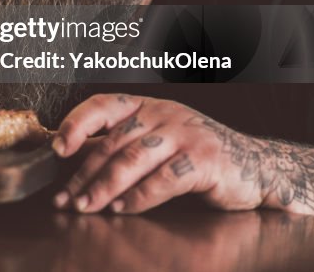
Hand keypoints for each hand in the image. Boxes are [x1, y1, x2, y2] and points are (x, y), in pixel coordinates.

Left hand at [51, 93, 264, 214]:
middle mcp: (163, 113)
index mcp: (146, 105)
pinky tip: (123, 208)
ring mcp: (184, 133)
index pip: (102, 105)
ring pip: (132, 159)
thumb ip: (121, 148)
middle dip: (84, 174)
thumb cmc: (197, 155)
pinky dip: (139, 197)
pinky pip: (162, 179)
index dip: (76, 124)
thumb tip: (73, 165)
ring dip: (104, 187)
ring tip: (87, 207)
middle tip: (66, 198)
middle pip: (112, 143)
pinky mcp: (203, 159)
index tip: (57, 150)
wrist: (256, 166)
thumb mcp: (157, 140)